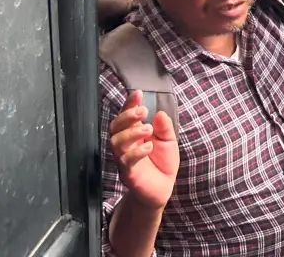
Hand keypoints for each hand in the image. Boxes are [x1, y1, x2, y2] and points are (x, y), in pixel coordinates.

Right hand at [109, 90, 179, 209]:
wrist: (162, 190)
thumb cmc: (162, 163)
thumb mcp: (168, 141)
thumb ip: (164, 128)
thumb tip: (159, 113)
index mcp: (134, 133)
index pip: (127, 115)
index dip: (129, 103)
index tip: (138, 93)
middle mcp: (125, 144)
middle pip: (115, 126)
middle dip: (127, 116)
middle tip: (142, 111)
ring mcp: (124, 158)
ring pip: (116, 142)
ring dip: (131, 132)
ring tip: (147, 129)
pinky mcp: (128, 173)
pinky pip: (125, 161)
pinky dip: (136, 152)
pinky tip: (148, 147)